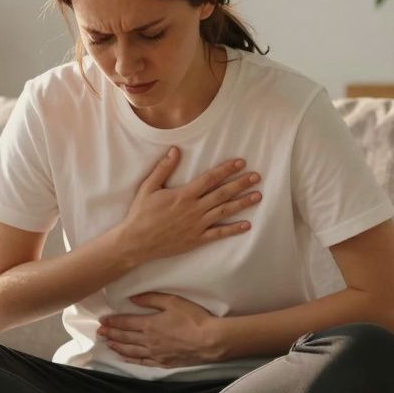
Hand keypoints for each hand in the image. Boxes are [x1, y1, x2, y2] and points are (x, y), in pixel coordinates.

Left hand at [96, 292, 223, 367]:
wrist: (210, 341)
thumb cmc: (194, 319)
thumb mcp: (173, 302)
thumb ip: (151, 299)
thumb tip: (133, 299)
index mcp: (149, 324)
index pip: (125, 323)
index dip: (112, 322)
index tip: (102, 321)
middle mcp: (148, 341)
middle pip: (124, 337)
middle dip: (110, 334)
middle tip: (99, 333)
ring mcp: (155, 353)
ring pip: (130, 350)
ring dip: (117, 346)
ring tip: (107, 344)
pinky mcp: (163, 362)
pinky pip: (142, 362)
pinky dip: (130, 359)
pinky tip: (124, 357)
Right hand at [116, 146, 261, 265]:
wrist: (136, 242)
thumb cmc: (141, 214)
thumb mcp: (148, 187)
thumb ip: (163, 169)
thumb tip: (175, 150)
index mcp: (184, 195)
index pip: (210, 178)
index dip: (226, 169)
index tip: (240, 163)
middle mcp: (194, 209)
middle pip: (222, 193)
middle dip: (241, 184)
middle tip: (257, 177)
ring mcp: (197, 225)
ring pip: (224, 212)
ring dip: (242, 203)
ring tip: (257, 196)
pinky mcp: (196, 239)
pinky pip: (218, 234)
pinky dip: (233, 230)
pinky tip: (247, 225)